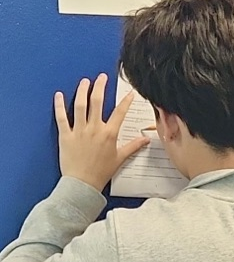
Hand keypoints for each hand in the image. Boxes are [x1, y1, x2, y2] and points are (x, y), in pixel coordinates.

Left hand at [54, 74, 149, 192]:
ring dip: (82, 91)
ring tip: (85, 81)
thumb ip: (133, 146)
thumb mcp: (120, 158)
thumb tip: (147, 140)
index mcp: (109, 134)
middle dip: (100, 87)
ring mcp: (79, 131)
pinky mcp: (65, 135)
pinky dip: (59, 105)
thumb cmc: (101, 172)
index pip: (119, 113)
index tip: (129, 93)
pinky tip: (58, 95)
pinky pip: (61, 117)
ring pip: (80, 106)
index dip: (126, 101)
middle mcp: (94, 129)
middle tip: (102, 77)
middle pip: (97, 102)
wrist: (83, 184)